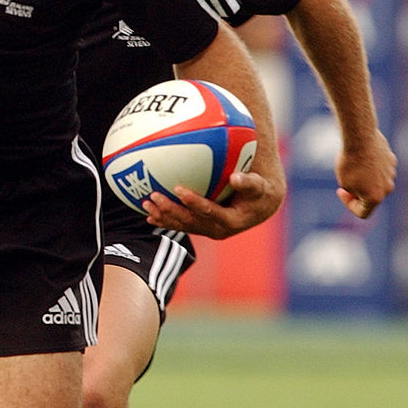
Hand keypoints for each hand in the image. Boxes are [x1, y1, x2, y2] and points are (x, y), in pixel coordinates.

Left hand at [142, 170, 282, 239]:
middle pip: (191, 221)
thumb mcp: (260, 186)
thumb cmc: (261, 190)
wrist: (261, 206)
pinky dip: (165, 220)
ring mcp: (209, 230)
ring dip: (163, 216)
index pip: (210, 212)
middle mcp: (219, 230)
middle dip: (171, 210)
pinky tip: (149, 215)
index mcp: (233, 220)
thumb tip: (235, 177)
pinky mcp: (202, 227)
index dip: (194, 202)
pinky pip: (181, 224)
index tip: (178, 188)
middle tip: (154, 195)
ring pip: (183, 225)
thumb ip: (248, 182)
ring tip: (146, 203)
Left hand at [335, 128, 396, 218]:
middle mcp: (388, 188)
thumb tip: (364, 192)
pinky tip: (362, 154)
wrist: (360, 138)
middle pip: (371, 196)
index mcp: (376, 198)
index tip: (341, 191)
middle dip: (358, 190)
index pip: (362, 213)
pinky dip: (370, 164)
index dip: (348, 204)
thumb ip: (355, 193)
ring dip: (365, 176)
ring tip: (354, 163)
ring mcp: (392, 174)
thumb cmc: (349, 163)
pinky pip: (379, 167)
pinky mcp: (392, 161)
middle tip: (346, 176)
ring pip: (376, 180)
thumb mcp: (345, 183)